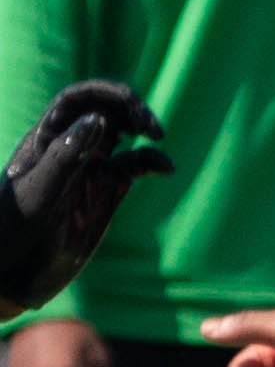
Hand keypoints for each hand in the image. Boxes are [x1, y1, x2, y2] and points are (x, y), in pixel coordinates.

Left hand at [0, 80, 171, 313]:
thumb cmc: (13, 231)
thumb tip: (98, 119)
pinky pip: (133, 167)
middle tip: (151, 127)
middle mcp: (69, 147)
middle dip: (130, 108)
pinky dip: (152, 163)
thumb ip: (65, 157)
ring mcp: (89, 169)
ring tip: (158, 136)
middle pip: (105, 110)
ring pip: (122, 135)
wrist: (13, 274)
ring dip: (143, 129)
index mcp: (45, 139)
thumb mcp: (37, 195)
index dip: (105, 93)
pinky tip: (166, 168)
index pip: (77, 100)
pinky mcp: (106, 192)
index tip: (132, 107)